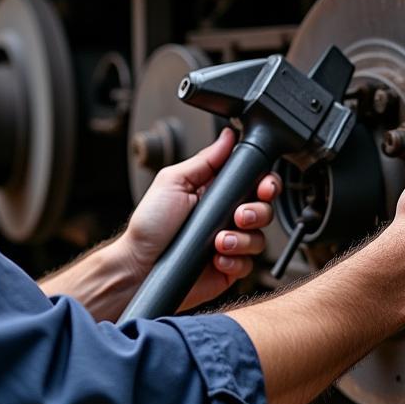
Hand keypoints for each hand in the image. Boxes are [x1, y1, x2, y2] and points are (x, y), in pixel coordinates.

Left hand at [118, 128, 280, 311]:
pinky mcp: (229, 267)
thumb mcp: (173, 182)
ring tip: (219, 241)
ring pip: (259, 238)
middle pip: (264, 208)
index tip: (264, 187)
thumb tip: (228, 136)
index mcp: (215, 192)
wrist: (139, 266)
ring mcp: (229, 242)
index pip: (252, 181)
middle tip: (239, 216)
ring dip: (242, 239)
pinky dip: (235, 261)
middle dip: (258, 211)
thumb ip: (205, 160)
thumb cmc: (150, 225)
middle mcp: (226, 216)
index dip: (265, 182)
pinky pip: (249, 264)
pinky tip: (217, 258)